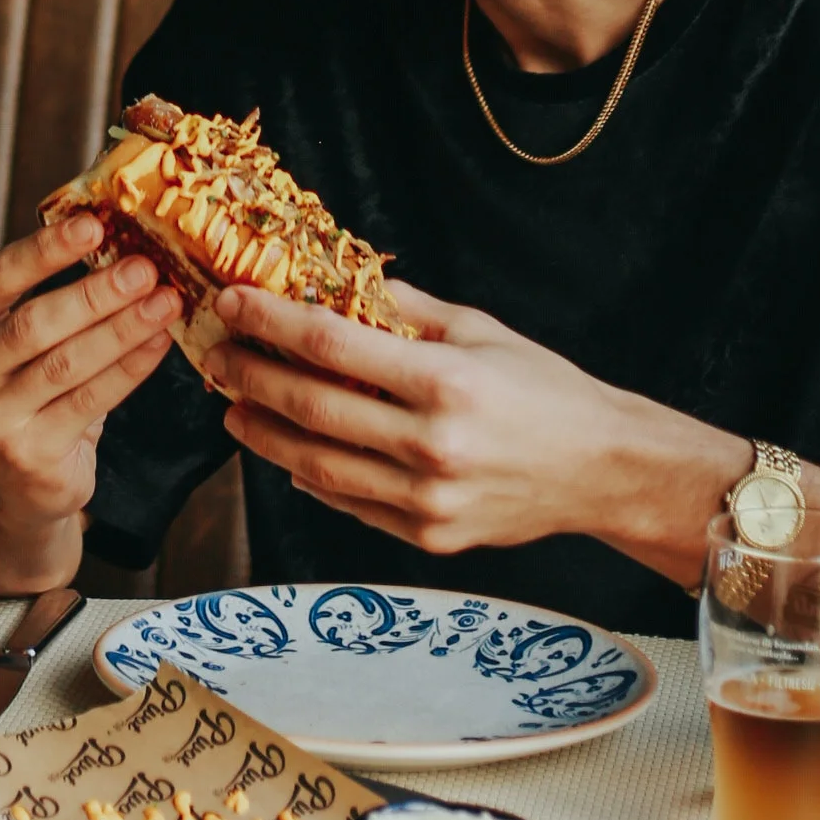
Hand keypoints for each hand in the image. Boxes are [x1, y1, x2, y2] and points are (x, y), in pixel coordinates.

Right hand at [0, 219, 183, 544]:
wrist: (16, 482)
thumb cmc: (24, 388)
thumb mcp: (15, 338)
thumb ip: (47, 294)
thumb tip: (118, 236)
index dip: (45, 250)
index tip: (94, 224)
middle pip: (32, 324)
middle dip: (95, 292)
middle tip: (144, 268)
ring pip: (65, 364)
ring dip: (122, 328)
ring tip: (164, 301)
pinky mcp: (28, 456)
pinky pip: (90, 402)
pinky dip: (130, 367)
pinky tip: (157, 343)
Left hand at [205, 278, 644, 555]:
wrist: (603, 469)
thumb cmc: (545, 389)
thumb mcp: (481, 330)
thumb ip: (406, 310)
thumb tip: (338, 283)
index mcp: (446, 381)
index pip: (333, 345)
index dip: (272, 322)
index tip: (231, 303)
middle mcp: (433, 445)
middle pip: (313, 408)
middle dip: (252, 377)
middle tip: (216, 355)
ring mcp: (428, 500)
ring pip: (318, 467)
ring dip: (265, 434)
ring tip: (233, 407)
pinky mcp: (429, 537)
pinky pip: (350, 505)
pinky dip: (310, 478)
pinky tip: (286, 452)